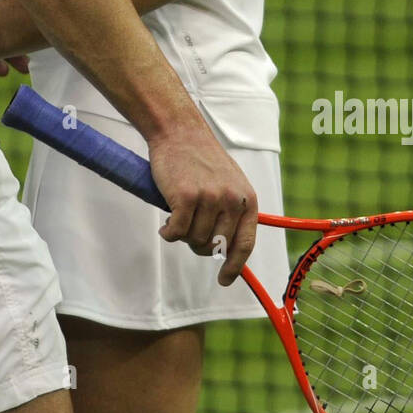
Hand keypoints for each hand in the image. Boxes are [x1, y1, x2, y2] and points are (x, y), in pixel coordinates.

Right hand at [148, 130, 257, 286]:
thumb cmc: (200, 160)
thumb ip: (232, 213)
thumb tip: (225, 251)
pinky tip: (165, 223)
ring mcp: (210, 198)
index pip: (245, 243)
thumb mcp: (229, 183)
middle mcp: (232, 200)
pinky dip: (168, 232)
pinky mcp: (186, 197)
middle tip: (188, 230)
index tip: (223, 279)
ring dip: (182, 234)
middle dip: (198, 245)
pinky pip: (176, 232)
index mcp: (247, 199)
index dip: (234, 266)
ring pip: (194, 240)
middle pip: (214, 246)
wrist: (179, 132)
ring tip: (177, 216)